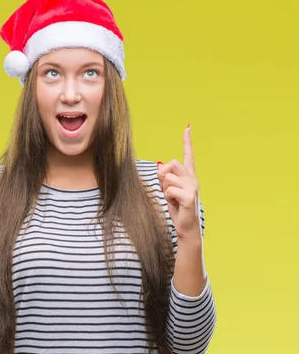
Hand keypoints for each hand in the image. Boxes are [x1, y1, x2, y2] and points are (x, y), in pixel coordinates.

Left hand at [157, 125, 201, 241]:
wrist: (186, 226)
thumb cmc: (177, 208)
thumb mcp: (168, 190)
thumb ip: (165, 177)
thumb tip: (159, 165)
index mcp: (188, 175)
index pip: (188, 155)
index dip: (187, 141)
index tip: (188, 127)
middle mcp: (193, 178)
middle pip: (172, 163)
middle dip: (163, 175)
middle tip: (167, 189)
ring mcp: (193, 186)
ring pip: (168, 177)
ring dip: (164, 189)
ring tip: (172, 199)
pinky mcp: (190, 195)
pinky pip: (169, 190)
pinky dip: (168, 197)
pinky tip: (176, 204)